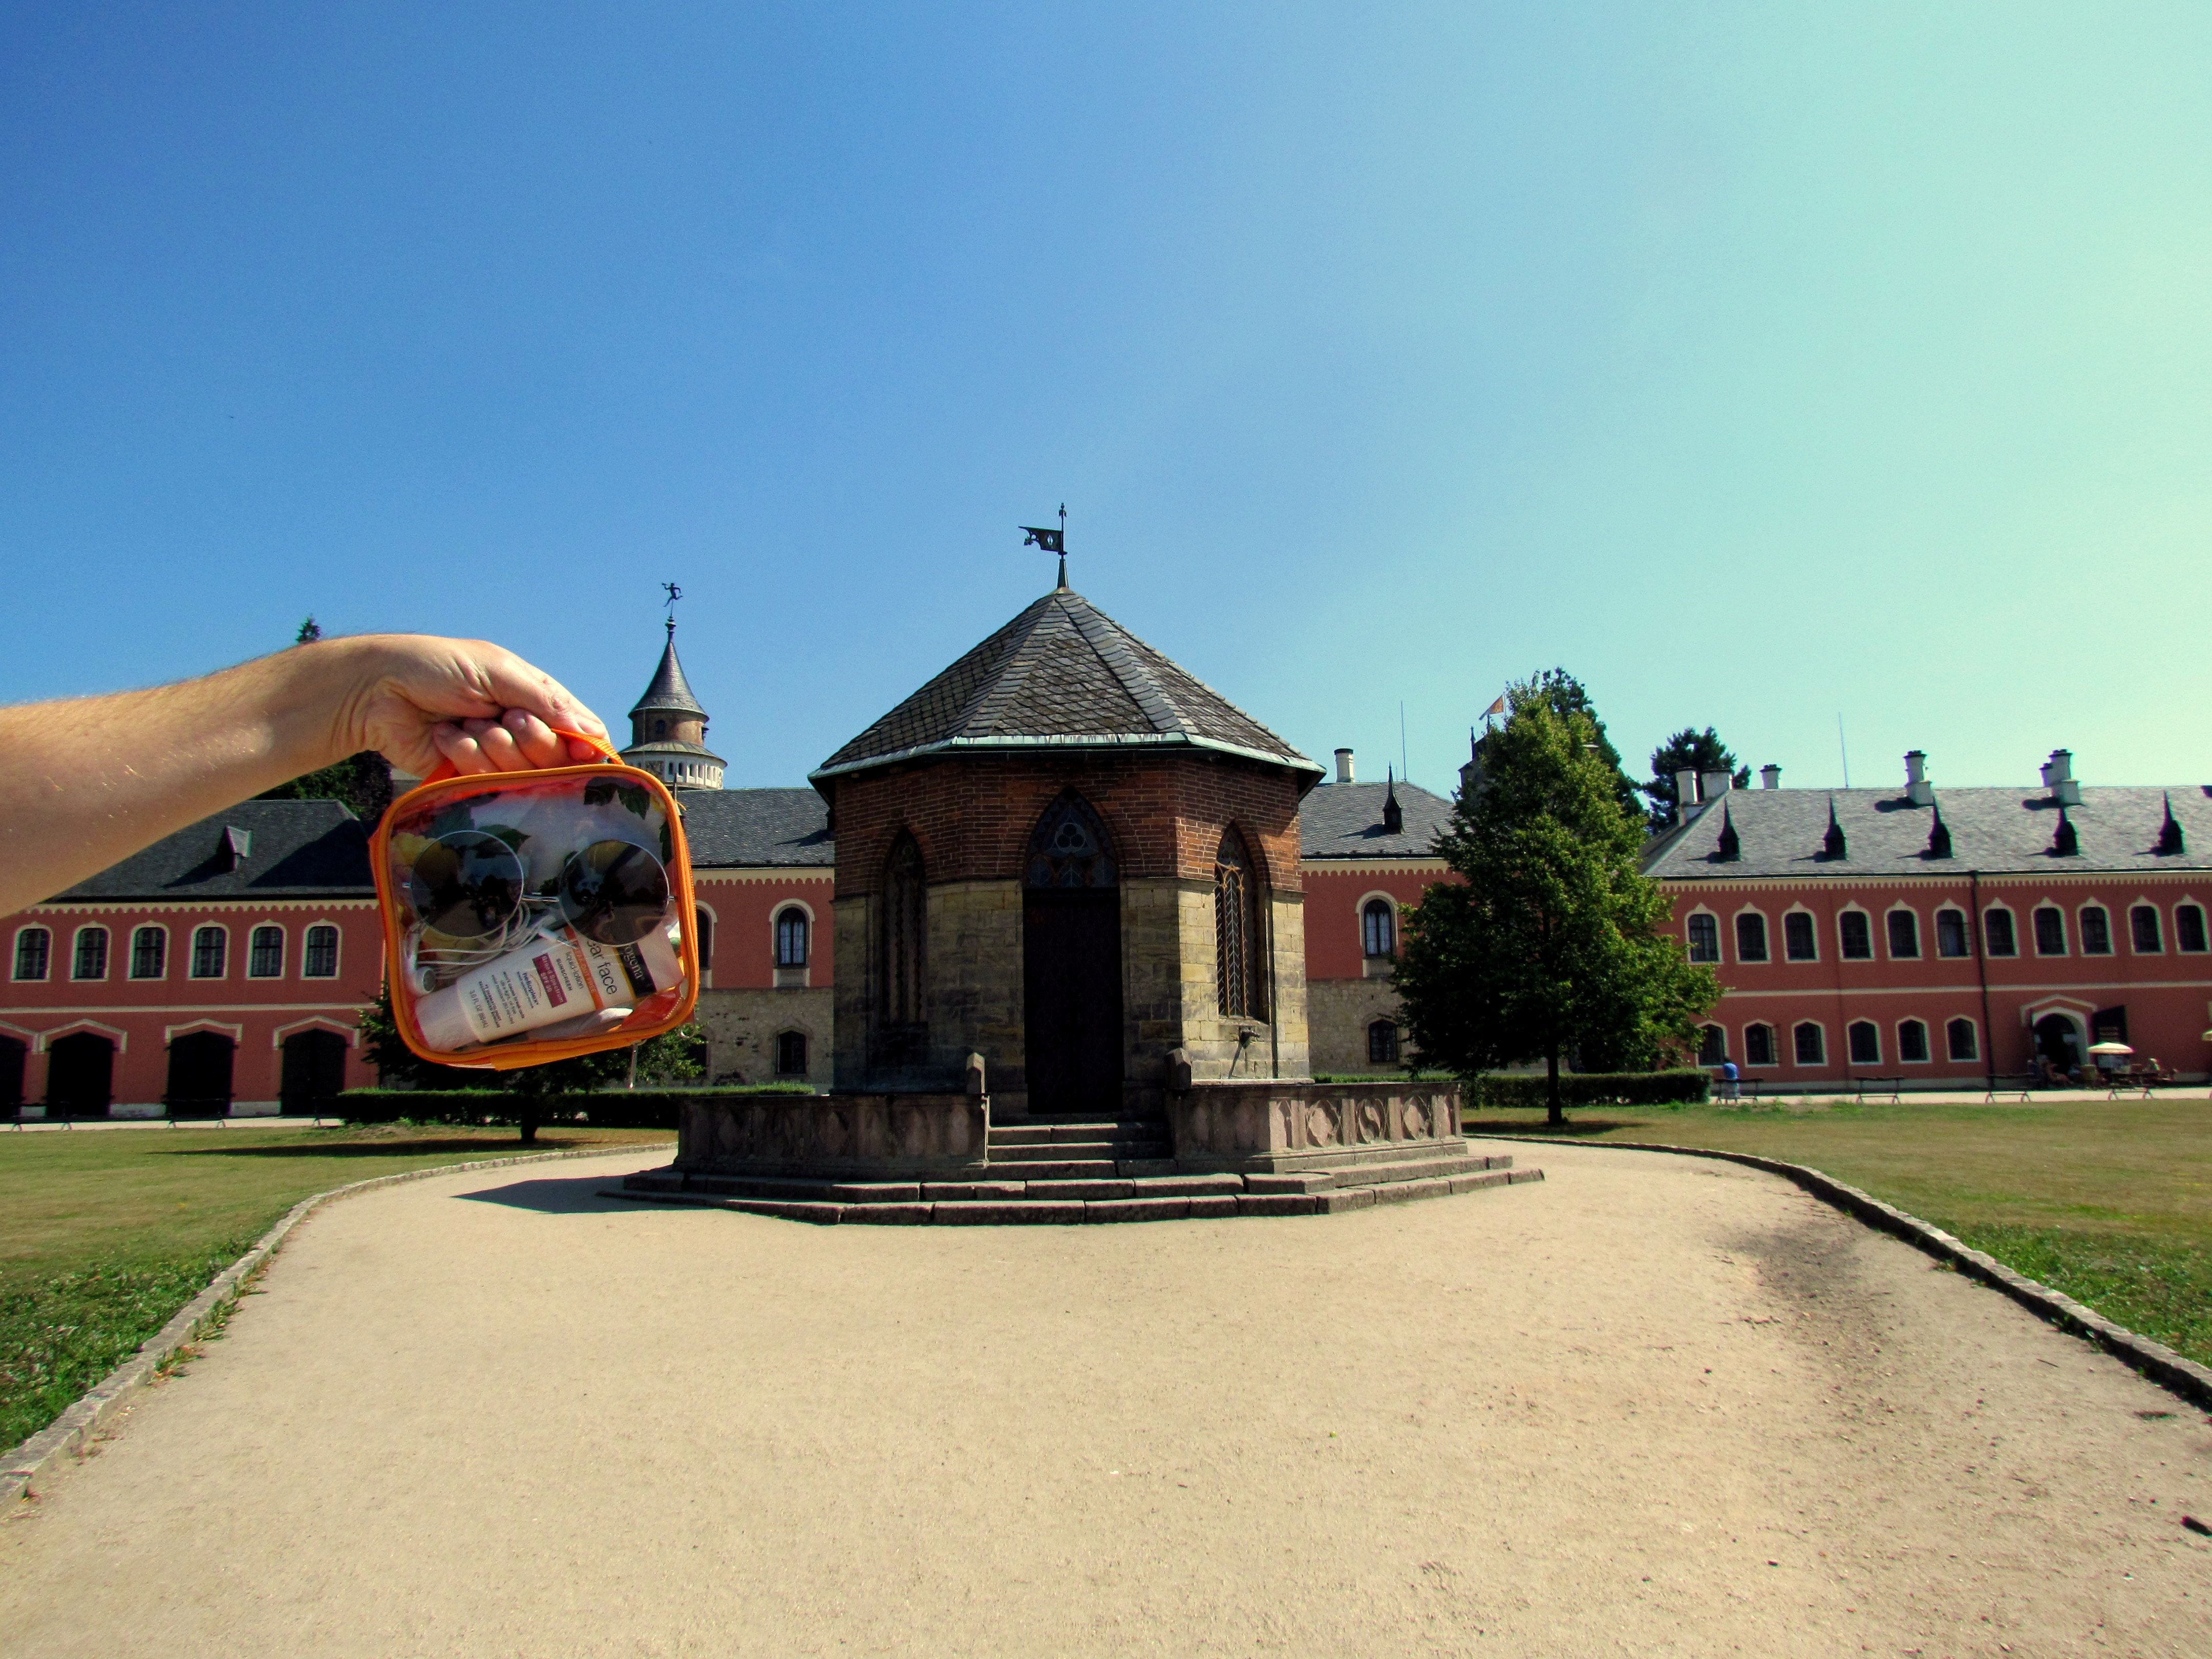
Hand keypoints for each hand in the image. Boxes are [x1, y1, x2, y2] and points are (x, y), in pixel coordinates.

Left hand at [320, 635, 610, 777]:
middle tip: (503, 718)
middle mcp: (521, 729)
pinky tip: (445, 736)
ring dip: (491, 746)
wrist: (377, 689)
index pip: (580, 731)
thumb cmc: (435, 667)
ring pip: (521, 773)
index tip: (579, 749)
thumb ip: (546, 700)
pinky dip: (465, 757)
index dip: (583, 745)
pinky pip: (487, 782)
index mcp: (535, 697)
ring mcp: (496, 755)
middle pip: (556, 759)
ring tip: (464, 722)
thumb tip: (592, 733)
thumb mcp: (496, 671)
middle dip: (530, 740)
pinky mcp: (469, 776)